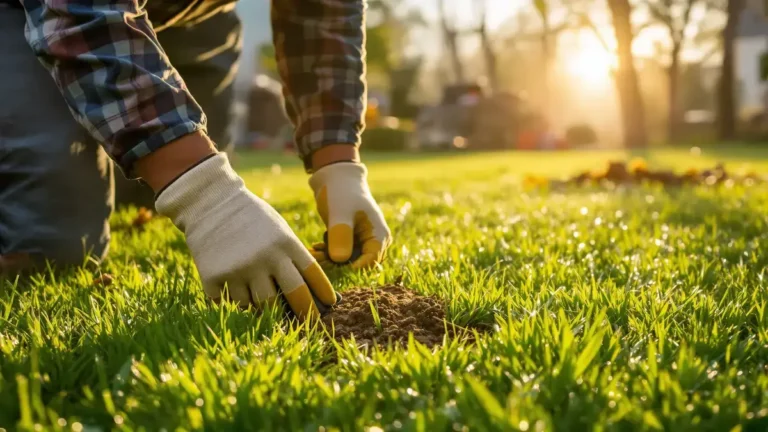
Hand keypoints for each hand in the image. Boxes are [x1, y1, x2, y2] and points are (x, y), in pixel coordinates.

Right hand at [154, 152, 336, 319]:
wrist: (210, 203)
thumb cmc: (251, 218)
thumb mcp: (278, 228)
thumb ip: (291, 256)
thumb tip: (309, 293)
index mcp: (285, 243)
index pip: (312, 274)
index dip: (324, 292)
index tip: (331, 304)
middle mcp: (266, 257)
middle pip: (293, 296)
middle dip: (305, 313)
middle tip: (309, 323)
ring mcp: (240, 269)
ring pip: (259, 306)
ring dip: (262, 307)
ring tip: (260, 297)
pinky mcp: (214, 277)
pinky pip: (231, 304)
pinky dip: (235, 301)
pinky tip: (234, 288)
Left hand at [308, 162, 390, 268]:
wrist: (335, 178)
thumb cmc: (341, 192)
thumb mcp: (340, 213)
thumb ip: (341, 235)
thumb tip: (340, 260)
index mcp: (379, 235)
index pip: (370, 263)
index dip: (351, 269)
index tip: (330, 264)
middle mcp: (374, 242)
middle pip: (358, 265)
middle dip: (337, 265)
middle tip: (315, 257)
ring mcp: (362, 243)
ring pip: (346, 262)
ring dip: (329, 260)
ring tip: (312, 252)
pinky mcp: (350, 242)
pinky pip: (340, 256)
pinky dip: (327, 254)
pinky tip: (315, 248)